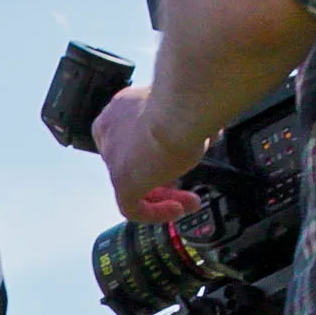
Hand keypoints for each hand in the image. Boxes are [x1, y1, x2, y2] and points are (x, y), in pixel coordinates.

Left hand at [93, 85, 208, 224]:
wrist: (180, 108)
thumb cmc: (186, 102)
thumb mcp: (186, 112)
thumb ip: (185, 126)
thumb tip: (206, 134)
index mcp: (120, 110)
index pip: (132, 141)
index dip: (155, 157)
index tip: (178, 162)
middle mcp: (110, 132)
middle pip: (134, 164)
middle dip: (163, 177)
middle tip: (185, 188)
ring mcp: (112, 157)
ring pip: (135, 184)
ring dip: (164, 197)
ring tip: (190, 202)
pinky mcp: (119, 180)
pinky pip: (132, 207)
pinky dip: (155, 212)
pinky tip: (177, 210)